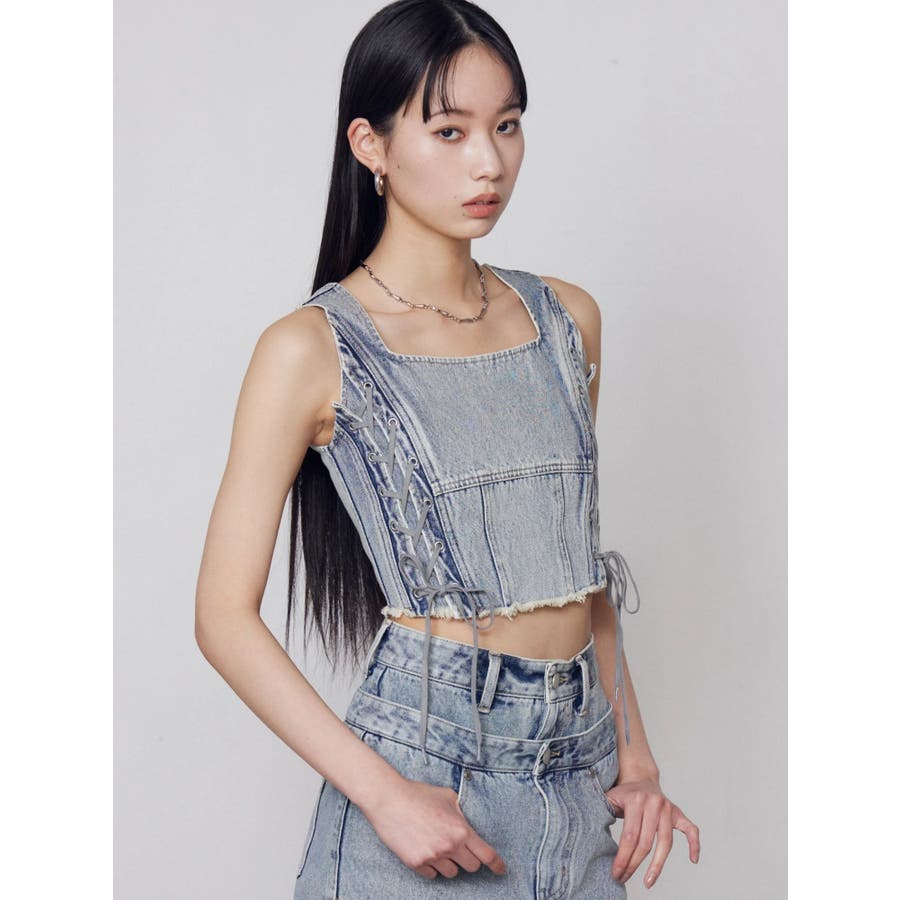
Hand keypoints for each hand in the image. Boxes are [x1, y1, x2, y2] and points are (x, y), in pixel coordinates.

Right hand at [362, 776, 507, 879]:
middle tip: (460, 849)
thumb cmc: (418, 794)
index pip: (486, 854)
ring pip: (452, 873)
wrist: (389, 799)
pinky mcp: (417, 863)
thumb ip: (462, 812)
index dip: (497, 864)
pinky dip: (432, 866)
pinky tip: (425, 850)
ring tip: (438, 846)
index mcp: (461, 829)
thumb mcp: (448, 796)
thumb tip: (468, 822)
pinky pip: (433, 874)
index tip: (501, 869)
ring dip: (450, 863)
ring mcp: (433, 857)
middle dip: (469, 859)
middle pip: (471, 867)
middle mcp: (449, 846)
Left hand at [604, 775, 699, 888]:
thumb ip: (602, 812)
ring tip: (648, 882)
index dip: (623, 857)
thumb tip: (591, 833)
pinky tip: (693, 860)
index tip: (616, 872)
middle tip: (624, 878)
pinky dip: (694, 844)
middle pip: (646, 842)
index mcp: (636, 800)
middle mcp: (654, 803)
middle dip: (634, 864)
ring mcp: (668, 808)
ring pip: (666, 842)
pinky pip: (691, 829)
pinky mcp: (678, 812)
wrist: (639, 776)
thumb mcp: (609, 797)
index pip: (630, 836)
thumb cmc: (623, 793)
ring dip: (657, 865)